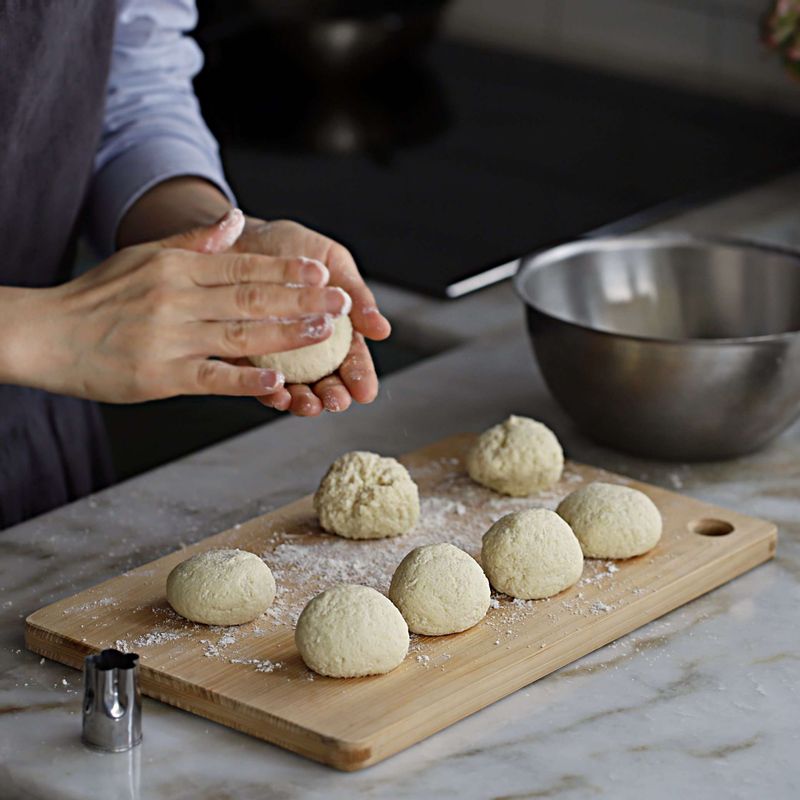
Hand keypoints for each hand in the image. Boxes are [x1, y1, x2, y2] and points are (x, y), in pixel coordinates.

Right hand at [4, 210, 351, 402]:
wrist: (46, 334)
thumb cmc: (98, 296)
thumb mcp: (144, 256)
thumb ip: (195, 240)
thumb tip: (236, 219)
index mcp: (177, 267)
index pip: (243, 265)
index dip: (287, 268)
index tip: (322, 271)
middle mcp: (178, 299)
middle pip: (252, 297)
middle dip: (303, 300)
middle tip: (342, 303)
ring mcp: (172, 338)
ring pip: (242, 335)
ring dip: (288, 334)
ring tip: (325, 333)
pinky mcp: (162, 375)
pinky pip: (214, 378)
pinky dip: (247, 380)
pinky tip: (278, 381)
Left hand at [232, 218, 390, 415]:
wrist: (243, 231)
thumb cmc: (293, 246)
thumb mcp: (334, 263)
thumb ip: (357, 295)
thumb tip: (382, 330)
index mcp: (335, 327)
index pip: (352, 359)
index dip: (360, 377)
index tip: (365, 392)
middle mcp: (307, 346)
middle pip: (326, 380)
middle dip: (333, 396)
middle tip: (337, 401)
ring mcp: (276, 353)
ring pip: (295, 387)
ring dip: (304, 401)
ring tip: (309, 404)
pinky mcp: (243, 353)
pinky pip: (257, 380)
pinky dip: (268, 391)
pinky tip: (276, 394)